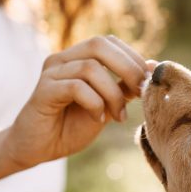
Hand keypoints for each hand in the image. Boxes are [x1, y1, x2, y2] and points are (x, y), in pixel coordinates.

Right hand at [3, 35, 150, 168]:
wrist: (38, 149)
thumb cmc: (70, 127)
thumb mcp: (106, 106)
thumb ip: (123, 88)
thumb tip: (152, 68)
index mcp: (77, 58)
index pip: (109, 42)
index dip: (133, 58)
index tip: (148, 83)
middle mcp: (62, 59)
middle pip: (100, 45)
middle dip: (127, 68)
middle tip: (140, 93)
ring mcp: (51, 73)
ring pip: (90, 68)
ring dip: (112, 94)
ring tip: (117, 116)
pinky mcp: (43, 91)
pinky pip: (76, 87)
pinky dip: (94, 103)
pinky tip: (98, 119)